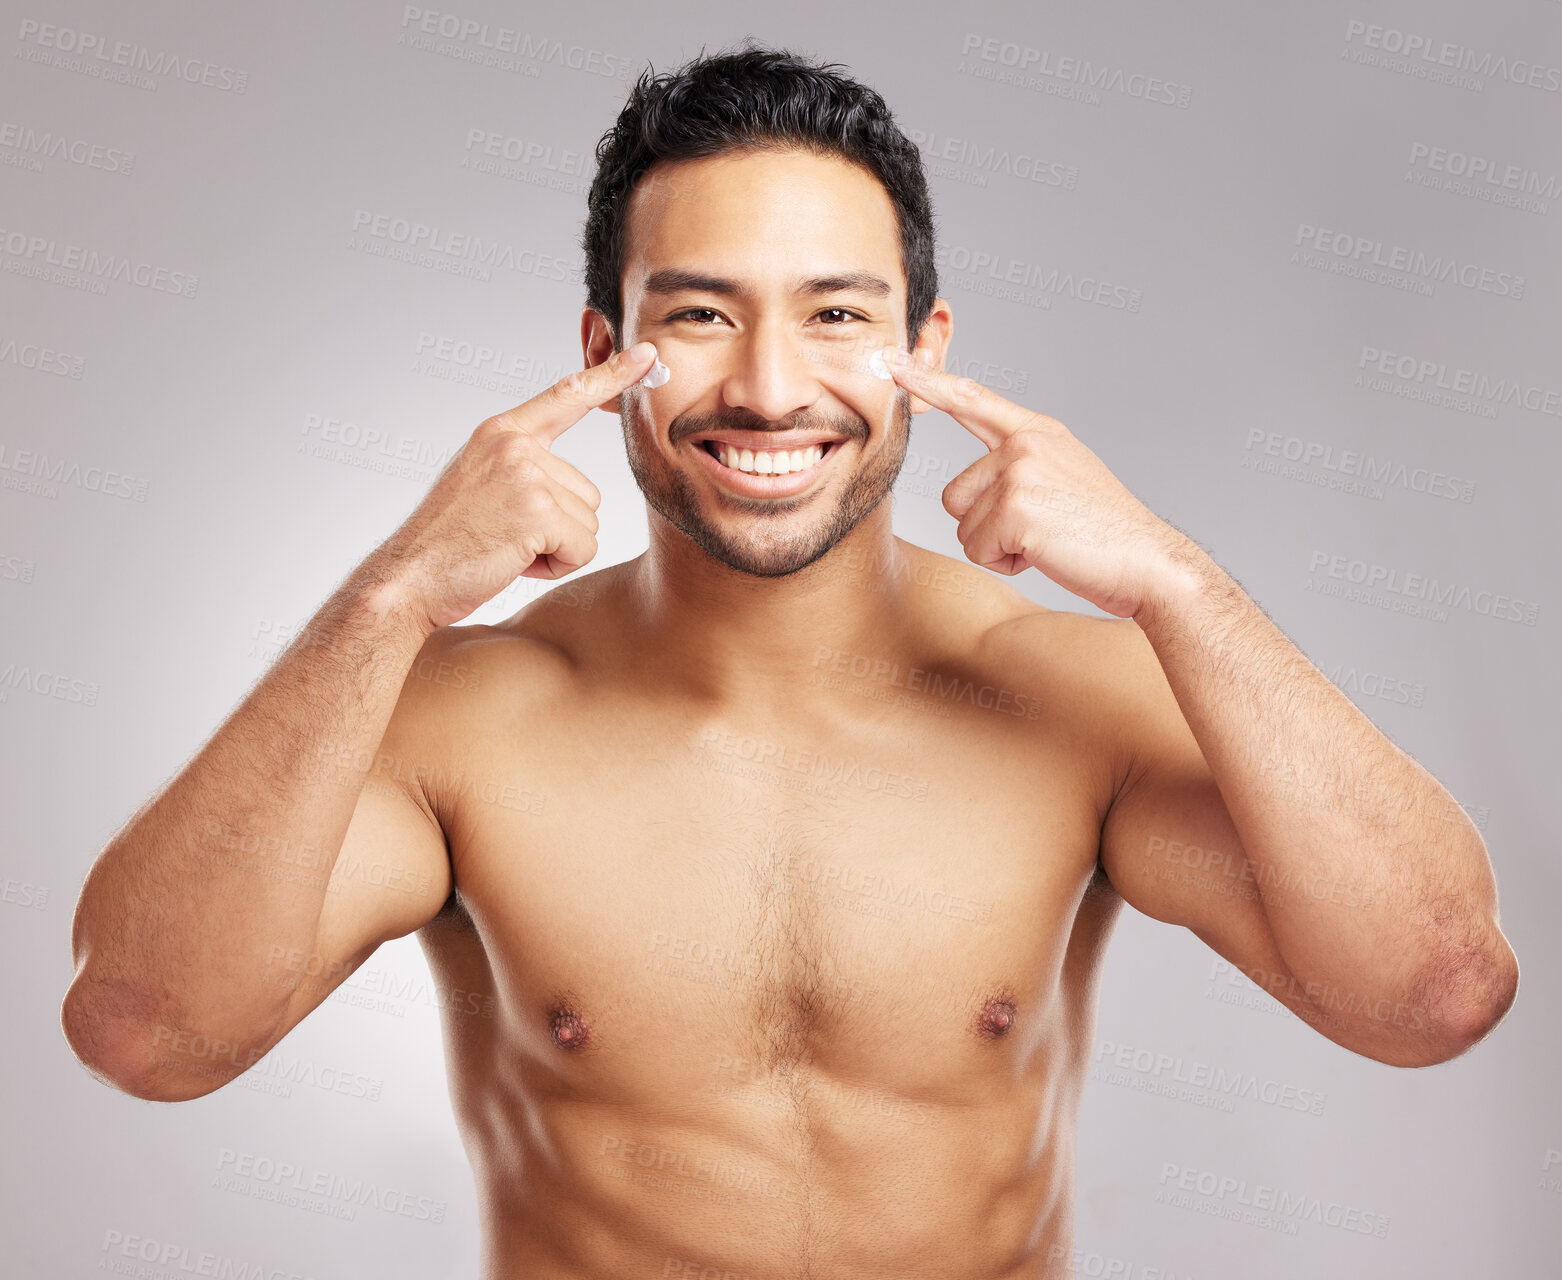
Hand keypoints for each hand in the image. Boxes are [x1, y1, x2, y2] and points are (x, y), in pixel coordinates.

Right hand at [368, 341, 658, 631]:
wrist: (407, 579)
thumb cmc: (447, 543)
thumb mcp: (482, 484)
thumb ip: (523, 469)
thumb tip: (575, 488)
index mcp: (501, 432)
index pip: (567, 396)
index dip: (611, 376)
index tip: (648, 354)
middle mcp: (515, 445)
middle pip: (587, 492)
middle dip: (558, 527)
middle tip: (505, 536)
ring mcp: (526, 474)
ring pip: (588, 522)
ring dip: (556, 548)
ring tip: (505, 548)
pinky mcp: (537, 511)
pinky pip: (583, 547)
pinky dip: (556, 565)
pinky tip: (514, 562)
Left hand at [881, 348, 1201, 619]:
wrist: (1147, 561)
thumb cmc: (1104, 531)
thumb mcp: (1063, 476)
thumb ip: (1019, 465)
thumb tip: (976, 485)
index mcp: (1037, 432)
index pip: (972, 400)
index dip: (929, 382)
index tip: (893, 364)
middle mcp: (1025, 444)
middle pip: (955, 495)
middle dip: (986, 526)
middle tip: (1041, 529)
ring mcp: (1020, 473)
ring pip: (964, 525)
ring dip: (997, 546)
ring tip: (1046, 540)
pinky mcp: (1016, 508)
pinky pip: (978, 548)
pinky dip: (1006, 563)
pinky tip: (1045, 554)